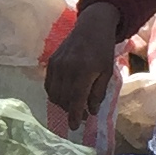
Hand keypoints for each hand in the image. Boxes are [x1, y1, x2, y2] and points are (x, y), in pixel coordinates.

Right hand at [43, 3, 123, 121]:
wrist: (91, 27)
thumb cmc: (103, 50)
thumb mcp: (106, 72)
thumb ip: (98, 93)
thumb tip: (91, 111)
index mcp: (83, 72)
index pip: (75, 100)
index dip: (74, 116)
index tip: (74, 127)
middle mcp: (66, 70)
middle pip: (63, 99)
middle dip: (70, 110)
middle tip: (80, 114)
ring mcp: (56, 65)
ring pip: (53, 94)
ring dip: (62, 103)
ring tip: (73, 104)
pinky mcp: (50, 62)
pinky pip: (48, 85)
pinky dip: (54, 93)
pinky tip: (64, 94)